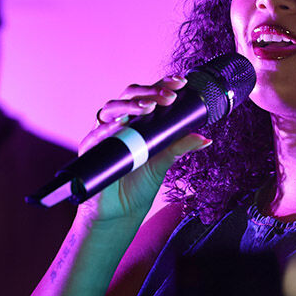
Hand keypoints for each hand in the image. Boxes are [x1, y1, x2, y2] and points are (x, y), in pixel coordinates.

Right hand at [78, 75, 210, 221]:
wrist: (121, 212)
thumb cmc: (139, 184)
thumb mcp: (165, 162)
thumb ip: (181, 146)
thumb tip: (206, 138)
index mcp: (137, 120)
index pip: (148, 95)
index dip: (161, 86)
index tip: (180, 83)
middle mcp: (118, 122)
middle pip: (128, 96)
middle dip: (148, 93)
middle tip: (167, 97)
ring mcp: (102, 134)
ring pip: (110, 109)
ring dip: (129, 106)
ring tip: (147, 108)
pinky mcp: (90, 150)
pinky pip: (96, 135)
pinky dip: (107, 129)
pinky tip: (119, 126)